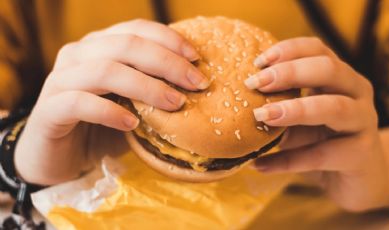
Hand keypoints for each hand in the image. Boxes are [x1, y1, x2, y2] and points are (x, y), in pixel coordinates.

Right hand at [15, 19, 209, 184]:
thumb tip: (196, 84)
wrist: (62, 158)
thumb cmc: (104, 129)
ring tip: (175, 103)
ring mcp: (60, 80)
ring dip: (146, 86)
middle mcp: (78, 55)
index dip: (169, 39)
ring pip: (105, 70)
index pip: (136, 29)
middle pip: (125, 45)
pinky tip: (132, 124)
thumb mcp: (134, 105)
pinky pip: (79, 103)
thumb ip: (154, 90)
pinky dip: (110, 112)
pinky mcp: (48, 110)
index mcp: (99, 47)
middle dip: (166, 62)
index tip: (197, 58)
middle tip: (196, 83)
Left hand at [246, 37, 388, 211]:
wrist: (359, 179)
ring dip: (295, 110)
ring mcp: (364, 121)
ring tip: (261, 116)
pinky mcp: (362, 154)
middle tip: (255, 84)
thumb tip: (245, 107)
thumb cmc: (324, 142)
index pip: (318, 50)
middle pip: (329, 69)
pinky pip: (322, 155)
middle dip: (290, 73)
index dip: (288, 51)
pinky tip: (260, 165)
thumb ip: (281, 111)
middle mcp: (357, 93)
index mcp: (340, 77)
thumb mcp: (299, 122)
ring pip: (334, 108)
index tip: (258, 62)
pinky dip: (287, 160)